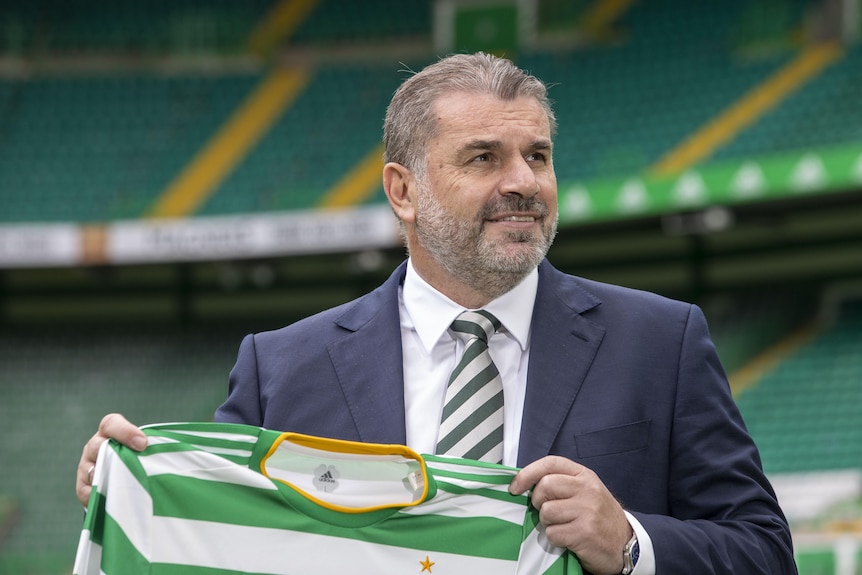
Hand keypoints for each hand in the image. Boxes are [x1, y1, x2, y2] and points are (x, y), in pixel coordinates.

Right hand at [76, 413, 146, 506]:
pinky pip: (87, 492)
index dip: (125, 431)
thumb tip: (187, 448)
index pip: (111, 424)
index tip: (143, 443)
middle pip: (97, 446)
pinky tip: (114, 499)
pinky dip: (100, 496)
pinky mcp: (83, 488)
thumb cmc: (141, 460)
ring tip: (125, 484)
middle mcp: (95, 447)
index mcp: (110, 432)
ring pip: (92, 469)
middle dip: (115, 454)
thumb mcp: (147, 449)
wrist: (128, 485)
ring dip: (109, 476)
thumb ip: (155, 445)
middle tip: (133, 466)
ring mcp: (87, 467)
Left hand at [510, 456, 631, 574]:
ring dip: (547, 523)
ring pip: (546, 512)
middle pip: (544, 487)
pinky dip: (555, 538)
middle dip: (538, 502)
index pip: (550, 463)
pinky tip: (568, 538)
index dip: (528, 473)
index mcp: (584, 476)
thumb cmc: (600, 517)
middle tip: (547, 511)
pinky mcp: (585, 532)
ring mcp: (587, 510)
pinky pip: (553, 533)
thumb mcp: (586, 491)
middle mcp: (587, 489)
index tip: (515, 486)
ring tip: (563, 525)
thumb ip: (562, 483)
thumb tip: (526, 483)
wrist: (626, 543)